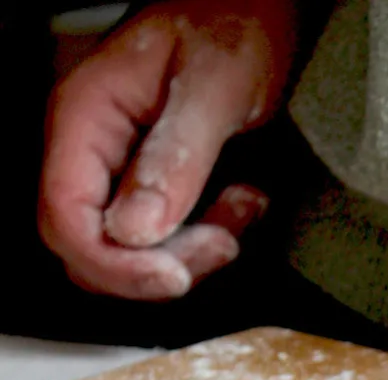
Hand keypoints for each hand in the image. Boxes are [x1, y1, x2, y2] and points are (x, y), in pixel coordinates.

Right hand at [38, 0, 297, 299]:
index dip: (115, 266)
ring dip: (195, 250)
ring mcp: (122, 171)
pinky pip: (168, 239)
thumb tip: (135, 230)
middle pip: (97, 251)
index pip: (66, 221)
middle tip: (225, 240)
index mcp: (86, 119)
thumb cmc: (229, 24)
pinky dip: (210, 236)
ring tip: (244, 206)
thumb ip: (176, 158)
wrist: (252, 7)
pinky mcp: (155, 185)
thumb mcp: (213, 87)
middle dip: (162, 265)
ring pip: (136, 253)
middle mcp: (93, 152)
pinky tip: (244, 202)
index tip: (174, 277)